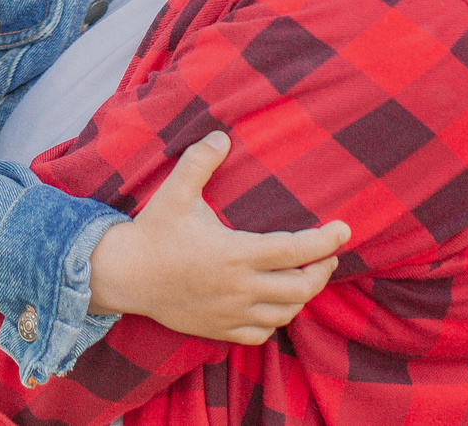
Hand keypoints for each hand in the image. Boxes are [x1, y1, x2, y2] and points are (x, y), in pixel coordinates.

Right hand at [86, 131, 348, 343]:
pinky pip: (261, 334)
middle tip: (327, 253)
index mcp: (234, 253)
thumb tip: (221, 133)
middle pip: (300, 287)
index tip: (344, 229)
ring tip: (306, 275)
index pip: (294, 250)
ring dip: (303, 295)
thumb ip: (199, 161)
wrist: (123, 276)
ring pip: (285, 313)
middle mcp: (239, 288)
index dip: (325, 240)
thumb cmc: (152, 232)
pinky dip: (277, 320)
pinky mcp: (219, 329)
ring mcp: (230, 313)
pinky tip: (276, 303)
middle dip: (322, 270)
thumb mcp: (174, 192)